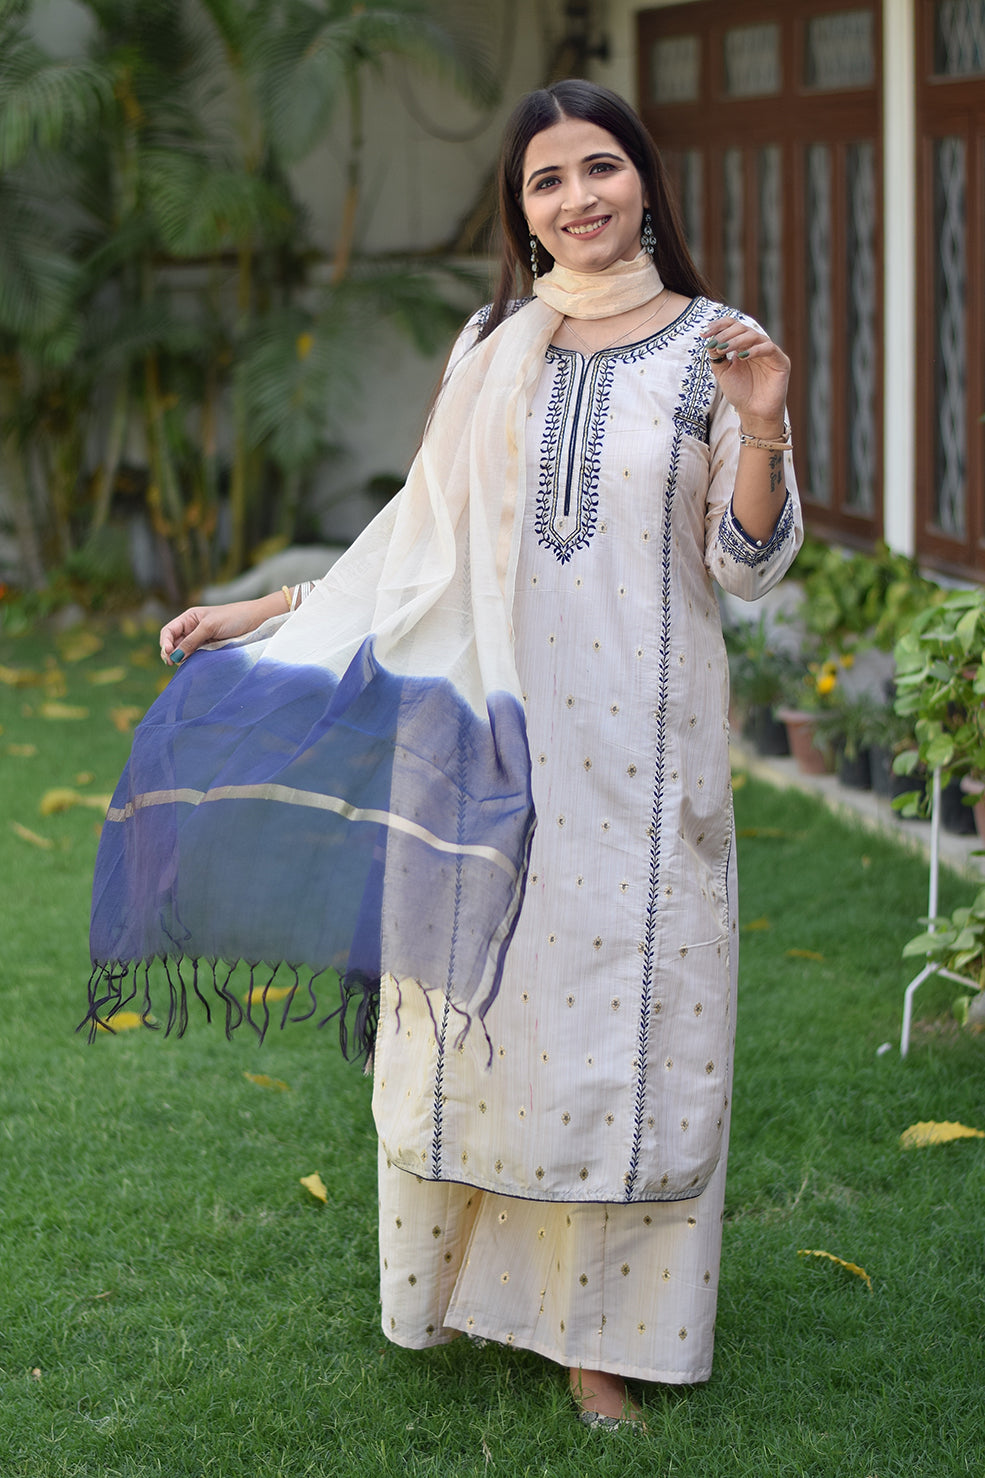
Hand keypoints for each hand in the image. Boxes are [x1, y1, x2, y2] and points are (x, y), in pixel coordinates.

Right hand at [159, 598, 274, 664]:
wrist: (256, 620)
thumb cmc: (234, 617)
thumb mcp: (209, 627)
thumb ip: (191, 641)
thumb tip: (174, 656)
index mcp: (189, 618)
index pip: (169, 631)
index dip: (165, 643)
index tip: (168, 654)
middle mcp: (193, 628)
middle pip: (173, 643)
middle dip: (170, 653)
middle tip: (173, 663)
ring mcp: (201, 640)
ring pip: (184, 652)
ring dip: (181, 658)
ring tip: (184, 663)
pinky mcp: (211, 649)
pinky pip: (196, 656)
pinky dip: (192, 661)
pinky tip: (193, 665)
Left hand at [701, 317, 789, 434]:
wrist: (753, 413)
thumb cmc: (740, 393)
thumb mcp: (723, 373)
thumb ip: (717, 357)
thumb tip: (710, 341)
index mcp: (743, 345)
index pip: (733, 326)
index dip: (719, 326)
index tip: (704, 333)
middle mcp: (756, 345)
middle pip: (742, 328)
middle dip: (726, 335)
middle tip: (715, 344)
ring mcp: (769, 352)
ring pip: (754, 336)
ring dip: (736, 341)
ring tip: (724, 350)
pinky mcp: (781, 361)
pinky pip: (768, 348)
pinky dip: (755, 350)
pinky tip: (742, 357)